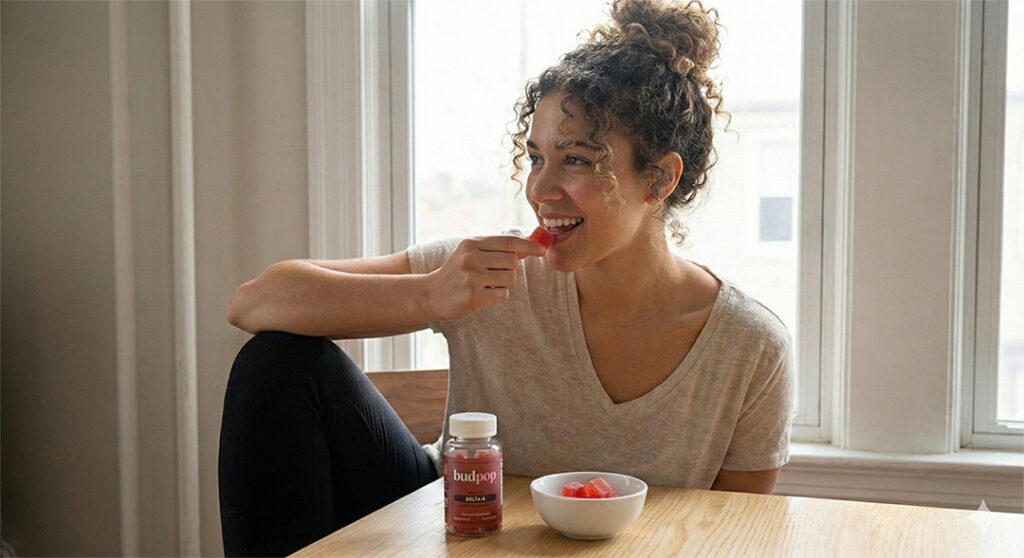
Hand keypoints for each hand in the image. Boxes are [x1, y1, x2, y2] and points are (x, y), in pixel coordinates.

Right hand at [424, 235, 546, 320]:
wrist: (430, 294)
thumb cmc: (457, 273)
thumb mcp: (470, 254)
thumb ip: (496, 249)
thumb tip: (528, 246)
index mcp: (472, 244)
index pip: (508, 241)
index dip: (528, 245)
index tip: (542, 250)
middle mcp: (471, 257)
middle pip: (512, 261)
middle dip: (509, 269)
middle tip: (494, 275)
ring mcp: (471, 277)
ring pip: (509, 278)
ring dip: (503, 284)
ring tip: (486, 285)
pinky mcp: (473, 296)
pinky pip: (503, 294)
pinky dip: (498, 295)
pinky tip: (484, 295)